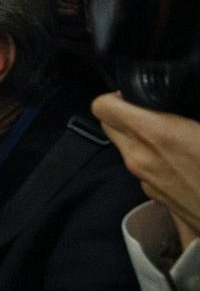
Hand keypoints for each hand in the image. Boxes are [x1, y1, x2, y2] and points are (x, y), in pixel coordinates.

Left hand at [94, 93, 199, 249]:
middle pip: (109, 125)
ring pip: (126, 148)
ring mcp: (144, 180)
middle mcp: (139, 157)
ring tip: (174, 136)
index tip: (139, 94)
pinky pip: (142, 168)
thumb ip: (187, 112)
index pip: (103, 106)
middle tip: (155, 111)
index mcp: (153, 134)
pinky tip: (181, 161)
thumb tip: (179, 108)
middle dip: (124, 114)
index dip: (117, 96)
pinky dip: (153, 159)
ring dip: (140, 138)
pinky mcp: (154, 196)